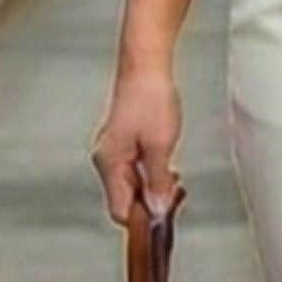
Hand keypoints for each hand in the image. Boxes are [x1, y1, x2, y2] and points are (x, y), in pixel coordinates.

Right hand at [91, 65, 182, 225]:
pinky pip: (135, 168)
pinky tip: (165, 162)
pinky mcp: (123, 140)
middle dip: (151, 200)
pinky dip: (151, 171)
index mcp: (109, 163)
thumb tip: (158, 209)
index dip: (145, 217)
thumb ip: (159, 182)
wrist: (146, 64)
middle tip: (175, 192)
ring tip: (173, 176)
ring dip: (153, 185)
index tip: (166, 214)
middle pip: (126, 199)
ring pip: (132, 184)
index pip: (120, 210)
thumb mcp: (160, 146)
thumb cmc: (149, 96)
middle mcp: (106, 158)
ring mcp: (113, 149)